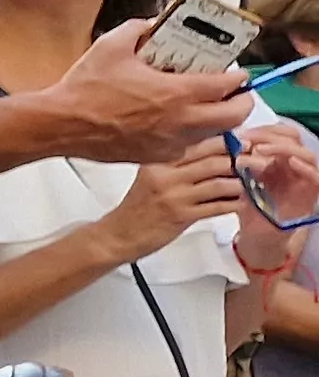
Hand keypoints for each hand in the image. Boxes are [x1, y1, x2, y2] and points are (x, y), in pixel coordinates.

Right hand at [49, 21, 257, 163]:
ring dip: (218, 119)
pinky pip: (188, 145)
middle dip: (242, 102)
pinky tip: (175, 121)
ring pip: (214, 134)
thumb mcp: (112, 46)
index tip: (238, 72)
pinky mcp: (157, 155)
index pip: (227, 86)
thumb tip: (152, 24)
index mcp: (175, 92)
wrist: (62, 124)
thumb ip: (139, 30)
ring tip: (208, 107)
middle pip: (235, 116)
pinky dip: (191, 133)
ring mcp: (170, 141)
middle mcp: (180, 120)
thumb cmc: (84, 90)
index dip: (239, 77)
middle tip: (236, 93)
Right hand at [96, 141, 243, 260]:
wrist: (119, 235)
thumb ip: (178, 163)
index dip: (226, 141)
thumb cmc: (138, 207)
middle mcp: (165, 174)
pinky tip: (240, 203)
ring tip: (250, 184)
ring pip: (218, 183)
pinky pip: (217, 206)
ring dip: (240, 183)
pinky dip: (233, 204)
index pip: (198, 143)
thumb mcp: (152, 176)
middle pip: (212, 160)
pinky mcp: (182, 216)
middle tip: (257, 162)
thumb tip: (215, 152)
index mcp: (157, 160)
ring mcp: (174, 195)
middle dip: (240, 160)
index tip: (244, 143)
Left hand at [231, 128, 315, 254]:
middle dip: (270, 135)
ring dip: (283, 148)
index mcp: (279, 160)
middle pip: (294, 140)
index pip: (280, 134)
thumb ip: (243, 162)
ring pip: (306, 155)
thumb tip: (235, 142)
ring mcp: (304, 180)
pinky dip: (307, 168)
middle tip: (247, 140)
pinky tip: (290, 162)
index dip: (262, 130)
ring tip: (260, 149)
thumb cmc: (250, 208)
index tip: (239, 134)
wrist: (256, 237)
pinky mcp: (311, 196)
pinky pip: (317, 178)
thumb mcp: (243, 181)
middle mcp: (294, 167)